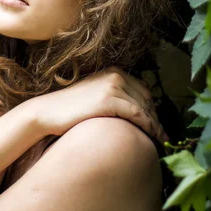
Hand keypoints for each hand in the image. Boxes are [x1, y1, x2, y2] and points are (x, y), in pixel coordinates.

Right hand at [30, 66, 166, 143]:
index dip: (152, 108)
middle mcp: (116, 75)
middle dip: (156, 117)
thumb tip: (136, 110)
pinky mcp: (109, 100)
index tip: (158, 124)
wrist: (48, 112)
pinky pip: (137, 114)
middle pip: (146, 98)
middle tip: (162, 136)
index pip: (143, 90)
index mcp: (114, 71)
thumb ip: (114, 96)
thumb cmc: (71, 109)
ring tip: (160, 140)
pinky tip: (153, 137)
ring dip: (155, 124)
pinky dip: (148, 126)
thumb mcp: (96, 95)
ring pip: (144, 107)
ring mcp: (113, 86)